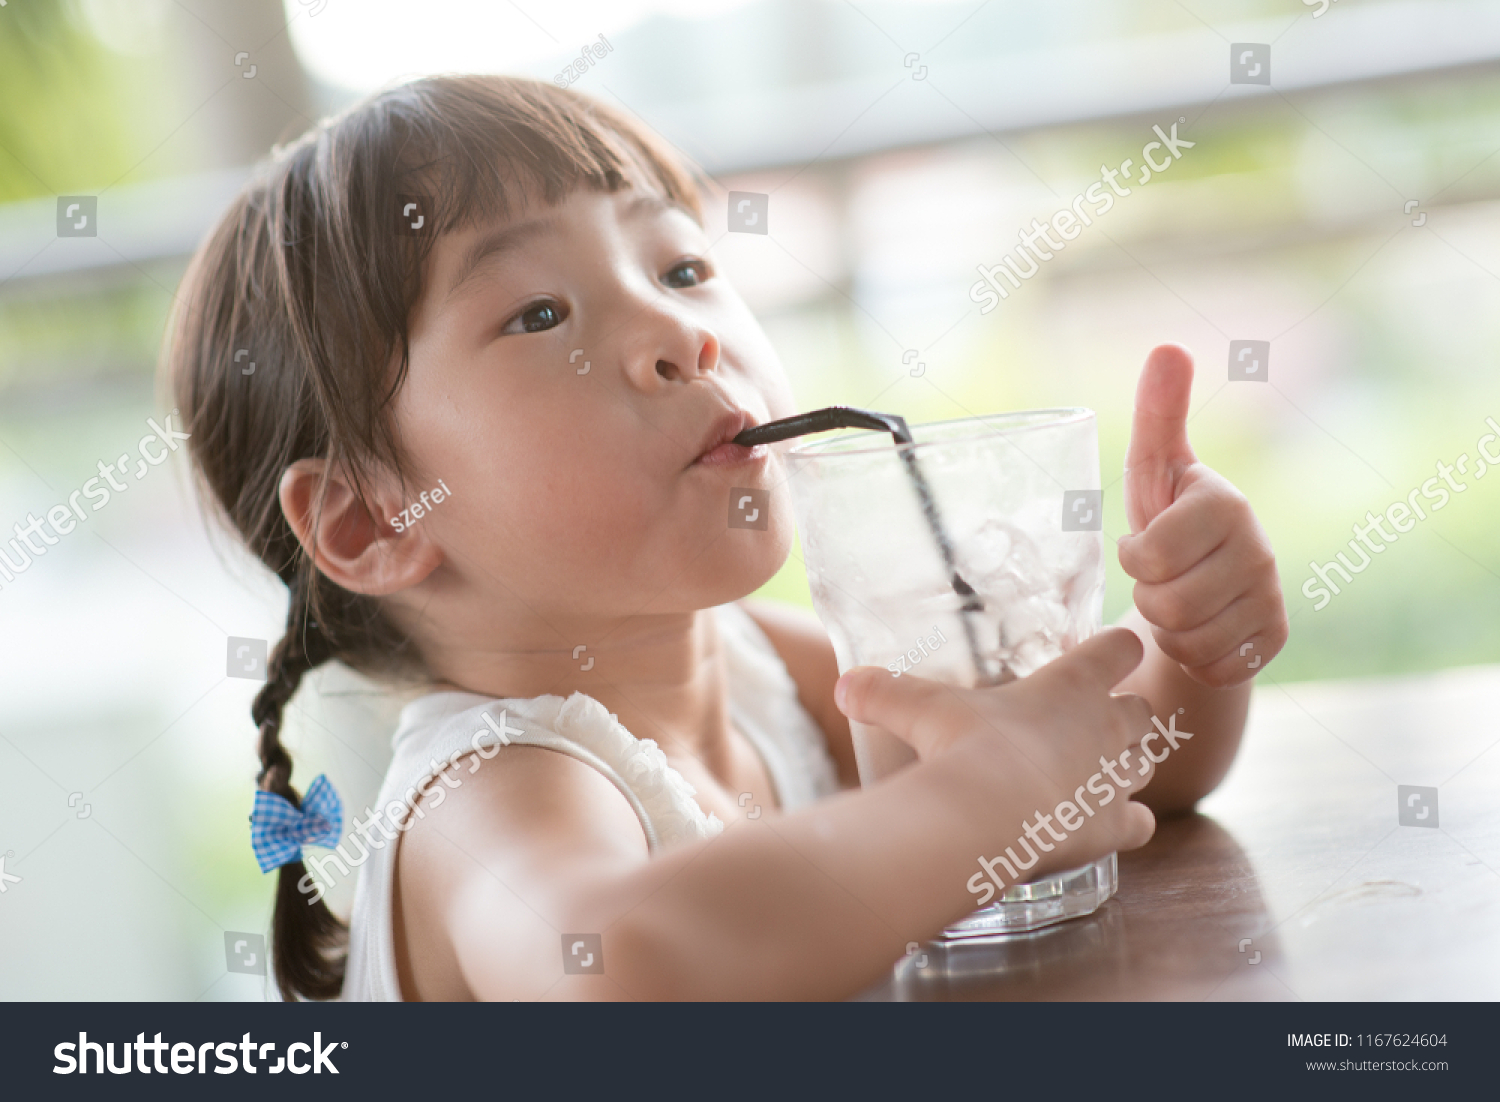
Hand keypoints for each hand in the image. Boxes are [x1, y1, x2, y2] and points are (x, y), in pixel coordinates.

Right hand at [834, 628, 1157, 865]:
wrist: (985, 816)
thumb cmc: (962, 748)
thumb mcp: (919, 709)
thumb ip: (885, 692)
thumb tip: (846, 684)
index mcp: (1072, 685)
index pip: (1120, 648)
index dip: (1118, 649)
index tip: (1112, 650)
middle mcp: (1106, 727)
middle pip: (1143, 711)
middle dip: (1126, 714)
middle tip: (1095, 721)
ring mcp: (1115, 780)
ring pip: (1147, 763)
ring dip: (1129, 765)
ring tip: (1097, 772)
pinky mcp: (1114, 828)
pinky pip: (1142, 821)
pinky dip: (1129, 822)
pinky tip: (1105, 825)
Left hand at [1119, 344, 1288, 686]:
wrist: (1207, 584)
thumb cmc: (1169, 518)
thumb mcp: (1154, 472)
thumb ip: (1158, 414)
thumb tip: (1169, 346)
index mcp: (1224, 504)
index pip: (1149, 556)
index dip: (1133, 557)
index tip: (1141, 545)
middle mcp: (1259, 548)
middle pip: (1166, 604)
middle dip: (1148, 598)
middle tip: (1157, 580)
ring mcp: (1272, 596)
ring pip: (1187, 640)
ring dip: (1167, 629)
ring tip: (1175, 602)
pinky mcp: (1274, 638)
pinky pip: (1209, 666)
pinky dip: (1191, 657)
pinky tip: (1198, 630)